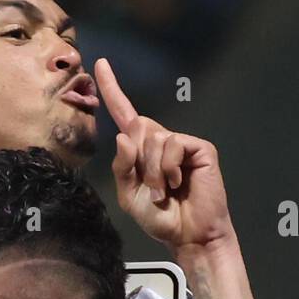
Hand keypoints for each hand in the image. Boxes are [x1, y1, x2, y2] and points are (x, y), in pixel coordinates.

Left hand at [95, 58, 233, 249]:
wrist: (187, 234)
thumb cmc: (160, 216)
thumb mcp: (129, 195)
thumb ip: (122, 166)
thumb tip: (123, 135)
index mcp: (141, 150)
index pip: (124, 114)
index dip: (112, 90)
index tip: (99, 64)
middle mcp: (161, 139)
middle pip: (136, 126)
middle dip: (137, 160)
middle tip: (152, 187)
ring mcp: (181, 142)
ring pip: (154, 138)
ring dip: (154, 171)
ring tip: (165, 190)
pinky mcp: (199, 147)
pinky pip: (173, 144)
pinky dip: (169, 167)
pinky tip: (178, 182)